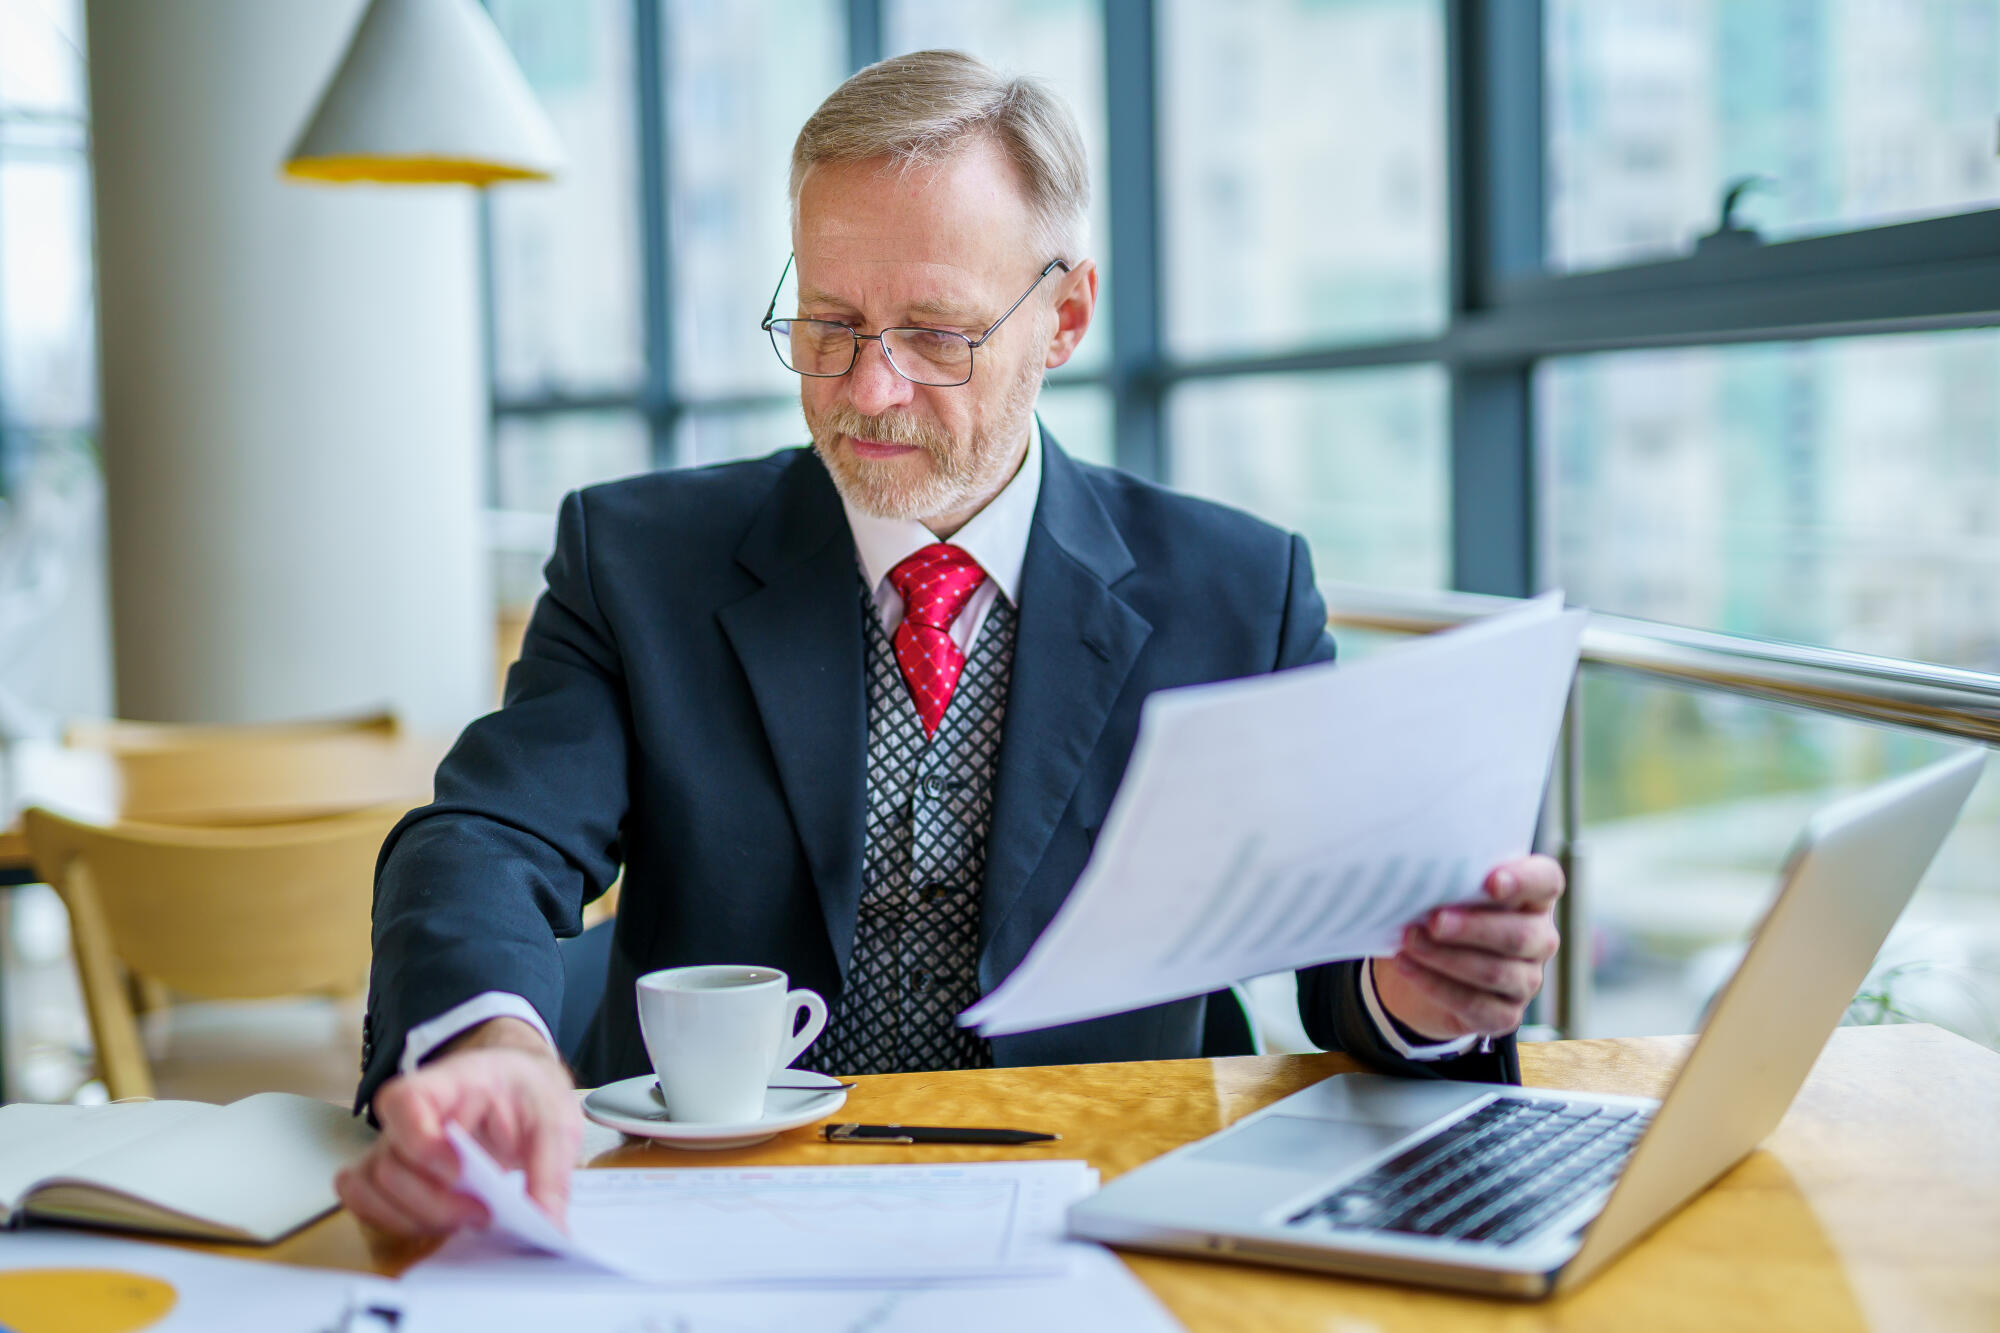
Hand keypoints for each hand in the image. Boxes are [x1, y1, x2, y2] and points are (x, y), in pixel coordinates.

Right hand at [335, 1017, 581, 1237]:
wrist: (517, 1086)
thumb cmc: (528, 1095)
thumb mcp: (556, 1123)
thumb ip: (551, 1173)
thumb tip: (549, 1224)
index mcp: (450, 1083)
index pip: (404, 1102)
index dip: (421, 1144)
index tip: (460, 1173)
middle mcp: (409, 1113)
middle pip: (390, 1164)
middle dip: (434, 1202)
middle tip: (482, 1214)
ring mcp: (394, 1141)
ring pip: (372, 1188)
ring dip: (415, 1217)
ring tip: (463, 1219)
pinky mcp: (391, 1169)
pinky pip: (362, 1197)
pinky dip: (390, 1219)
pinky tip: (432, 1223)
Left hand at [1372, 854, 1563, 1041]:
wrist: (1419, 967)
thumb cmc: (1436, 912)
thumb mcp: (1441, 889)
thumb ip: (1444, 877)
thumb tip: (1415, 867)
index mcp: (1532, 896)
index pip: (1546, 881)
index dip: (1524, 881)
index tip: (1491, 881)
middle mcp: (1539, 938)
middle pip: (1521, 935)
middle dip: (1473, 928)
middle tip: (1433, 920)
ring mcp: (1526, 979)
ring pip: (1496, 972)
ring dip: (1447, 958)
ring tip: (1410, 941)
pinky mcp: (1506, 1014)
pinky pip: (1476, 1005)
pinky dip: (1435, 985)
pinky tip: (1407, 966)